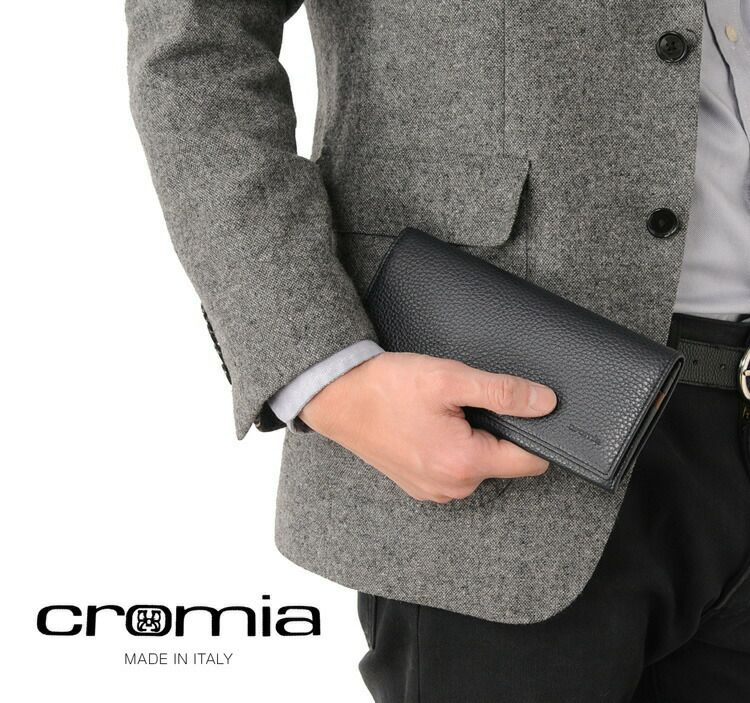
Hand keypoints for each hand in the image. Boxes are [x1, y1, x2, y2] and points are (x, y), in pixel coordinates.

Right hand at [299, 352, 556, 502]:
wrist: (336, 398)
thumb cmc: (386, 387)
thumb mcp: (449, 379)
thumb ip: (502, 392)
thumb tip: (545, 402)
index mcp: (464, 464)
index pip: (531, 460)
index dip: (533, 429)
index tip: (516, 406)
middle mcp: (452, 487)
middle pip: (504, 461)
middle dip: (495, 430)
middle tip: (463, 402)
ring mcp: (433, 490)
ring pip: (479, 464)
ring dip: (472, 439)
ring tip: (440, 412)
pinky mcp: (420, 486)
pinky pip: (455, 469)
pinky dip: (452, 448)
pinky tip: (428, 425)